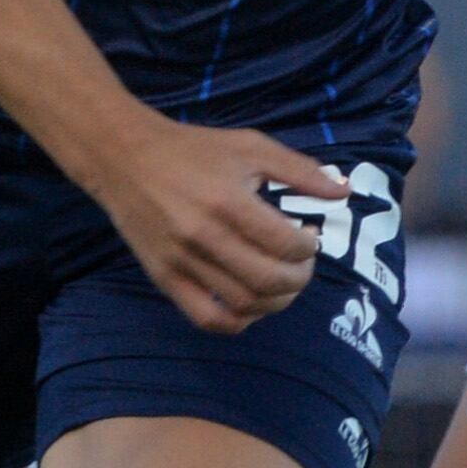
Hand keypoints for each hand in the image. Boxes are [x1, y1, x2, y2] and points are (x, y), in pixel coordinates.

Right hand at [89, 116, 339, 333]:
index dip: (310, 247)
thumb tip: (343, 191)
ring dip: (276, 301)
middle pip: (270, 282)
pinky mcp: (164, 278)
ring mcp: (182, 262)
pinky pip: (207, 319)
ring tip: (282, 281)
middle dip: (300, 278)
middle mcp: (204, 237)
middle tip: (303, 263)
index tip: (309, 235)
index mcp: (228, 201)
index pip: (285, 245)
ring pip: (244, 306)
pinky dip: (238, 321)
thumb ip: (300, 170)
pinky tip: (251, 302)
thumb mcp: (250, 146)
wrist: (123, 156)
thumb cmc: (193, 148)